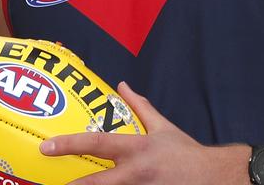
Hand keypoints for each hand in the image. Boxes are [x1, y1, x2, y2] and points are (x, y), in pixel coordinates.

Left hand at [40, 82, 250, 183]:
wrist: (216, 178)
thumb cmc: (186, 153)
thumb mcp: (163, 128)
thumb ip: (140, 107)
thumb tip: (122, 87)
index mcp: (136, 149)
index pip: (97, 142)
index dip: (70, 144)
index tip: (47, 147)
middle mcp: (136, 173)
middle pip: (96, 183)